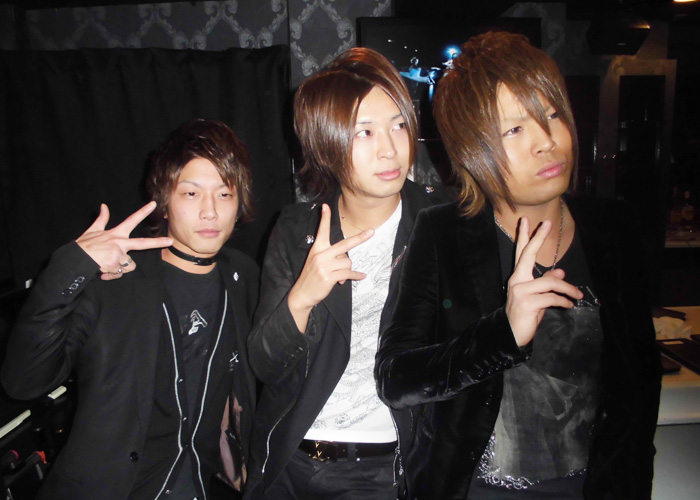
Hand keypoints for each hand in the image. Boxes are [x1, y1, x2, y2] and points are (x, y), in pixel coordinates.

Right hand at [76, 201, 172, 280]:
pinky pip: (120, 273)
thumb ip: (102, 219)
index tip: (154, 204)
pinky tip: (103, 271)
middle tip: (171, 241)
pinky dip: (113, 274)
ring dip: (120, 268)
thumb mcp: (92, 230)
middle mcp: (120, 243)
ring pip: (130, 265)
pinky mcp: (115, 265)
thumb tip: (103, 206)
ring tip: (107, 265)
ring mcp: (118, 254)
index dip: (143, 211)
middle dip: (158, 242)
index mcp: (116, 233)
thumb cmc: (84, 245)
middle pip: (142, 243)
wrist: (75, 259)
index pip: (132, 220)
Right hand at [287, 204, 373, 330]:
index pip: (321, 230)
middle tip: (371, 232)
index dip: (324, 218)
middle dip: (359, 238)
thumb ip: (331, 258)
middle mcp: (321, 255)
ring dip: (348, 269)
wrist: (302, 293)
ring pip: (347, 261)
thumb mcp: (317, 262)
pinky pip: (349, 273)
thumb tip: (346, 264)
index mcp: (317, 248)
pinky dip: (356, 276)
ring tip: (340, 274)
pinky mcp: (329, 277)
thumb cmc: (311, 276)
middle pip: (344, 244)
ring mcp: (325, 266)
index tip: (325, 206)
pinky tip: (361, 276)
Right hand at [505, 217, 582, 345]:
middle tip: (546, 223)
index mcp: (518, 277)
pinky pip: (552, 297)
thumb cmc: (525, 314)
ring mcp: (520, 291)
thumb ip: (546, 282)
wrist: (512, 334)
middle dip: (538, 238)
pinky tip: (569, 305)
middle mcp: (517, 280)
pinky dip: (564, 301)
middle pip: (528, 255)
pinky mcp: (528, 303)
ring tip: (576, 295)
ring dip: (567, 288)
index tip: (528, 220)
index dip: (525, 236)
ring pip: (551, 282)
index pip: (521, 253)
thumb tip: (560, 271)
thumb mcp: (538, 296)